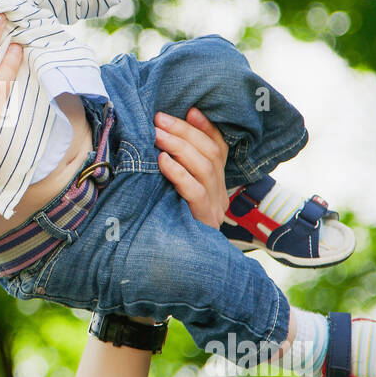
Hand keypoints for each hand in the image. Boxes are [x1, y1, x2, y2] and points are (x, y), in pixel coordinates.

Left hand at [154, 107, 228, 229]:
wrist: (174, 267)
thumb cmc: (164, 222)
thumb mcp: (170, 190)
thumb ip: (171, 166)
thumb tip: (155, 134)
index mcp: (215, 184)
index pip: (218, 149)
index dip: (205, 127)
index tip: (189, 109)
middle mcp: (220, 194)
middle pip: (210, 154)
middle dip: (184, 132)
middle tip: (159, 119)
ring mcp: (215, 208)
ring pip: (205, 169)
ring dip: (179, 146)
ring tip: (156, 133)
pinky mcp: (204, 221)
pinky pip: (195, 192)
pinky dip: (178, 173)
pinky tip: (162, 161)